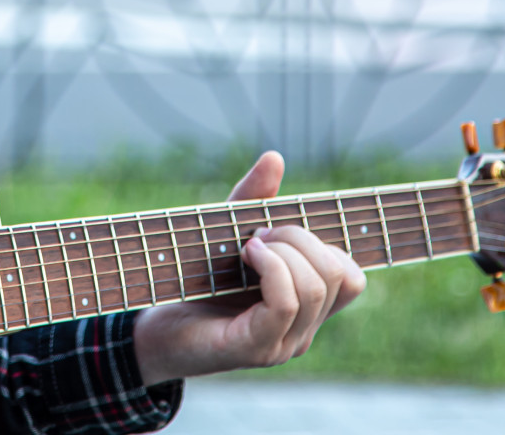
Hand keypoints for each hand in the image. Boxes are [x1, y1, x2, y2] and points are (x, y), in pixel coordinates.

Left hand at [131, 152, 364, 383]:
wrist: (152, 329)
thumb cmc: (191, 283)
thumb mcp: (226, 233)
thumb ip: (253, 199)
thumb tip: (274, 157)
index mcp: (306, 309)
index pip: (352, 279)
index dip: (325, 245)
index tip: (275, 231)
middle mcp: (302, 331)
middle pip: (338, 275)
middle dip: (300, 238)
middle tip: (257, 235)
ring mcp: (283, 344)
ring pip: (315, 287)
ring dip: (283, 251)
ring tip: (247, 246)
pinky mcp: (256, 347)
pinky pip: (286, 302)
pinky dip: (271, 267)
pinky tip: (246, 254)